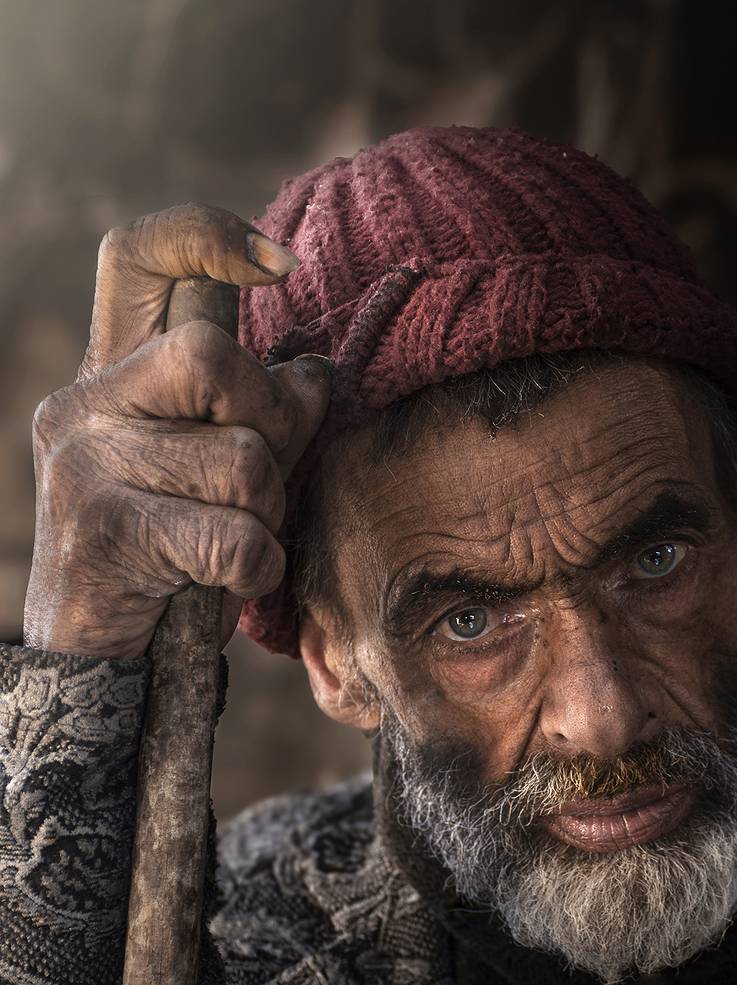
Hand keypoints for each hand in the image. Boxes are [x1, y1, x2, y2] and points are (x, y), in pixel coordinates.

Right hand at [24, 202, 330, 658]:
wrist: (101, 661)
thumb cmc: (171, 562)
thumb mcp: (220, 477)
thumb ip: (260, 416)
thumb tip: (315, 371)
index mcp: (112, 374)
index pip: (139, 256)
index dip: (208, 237)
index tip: (277, 264)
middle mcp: (86, 403)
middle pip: (214, 357)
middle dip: (271, 428)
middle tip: (261, 486)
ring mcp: (86, 464)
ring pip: (241, 458)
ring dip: (267, 513)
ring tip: (236, 545)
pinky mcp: (104, 531)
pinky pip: (233, 534)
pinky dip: (257, 568)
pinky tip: (231, 583)